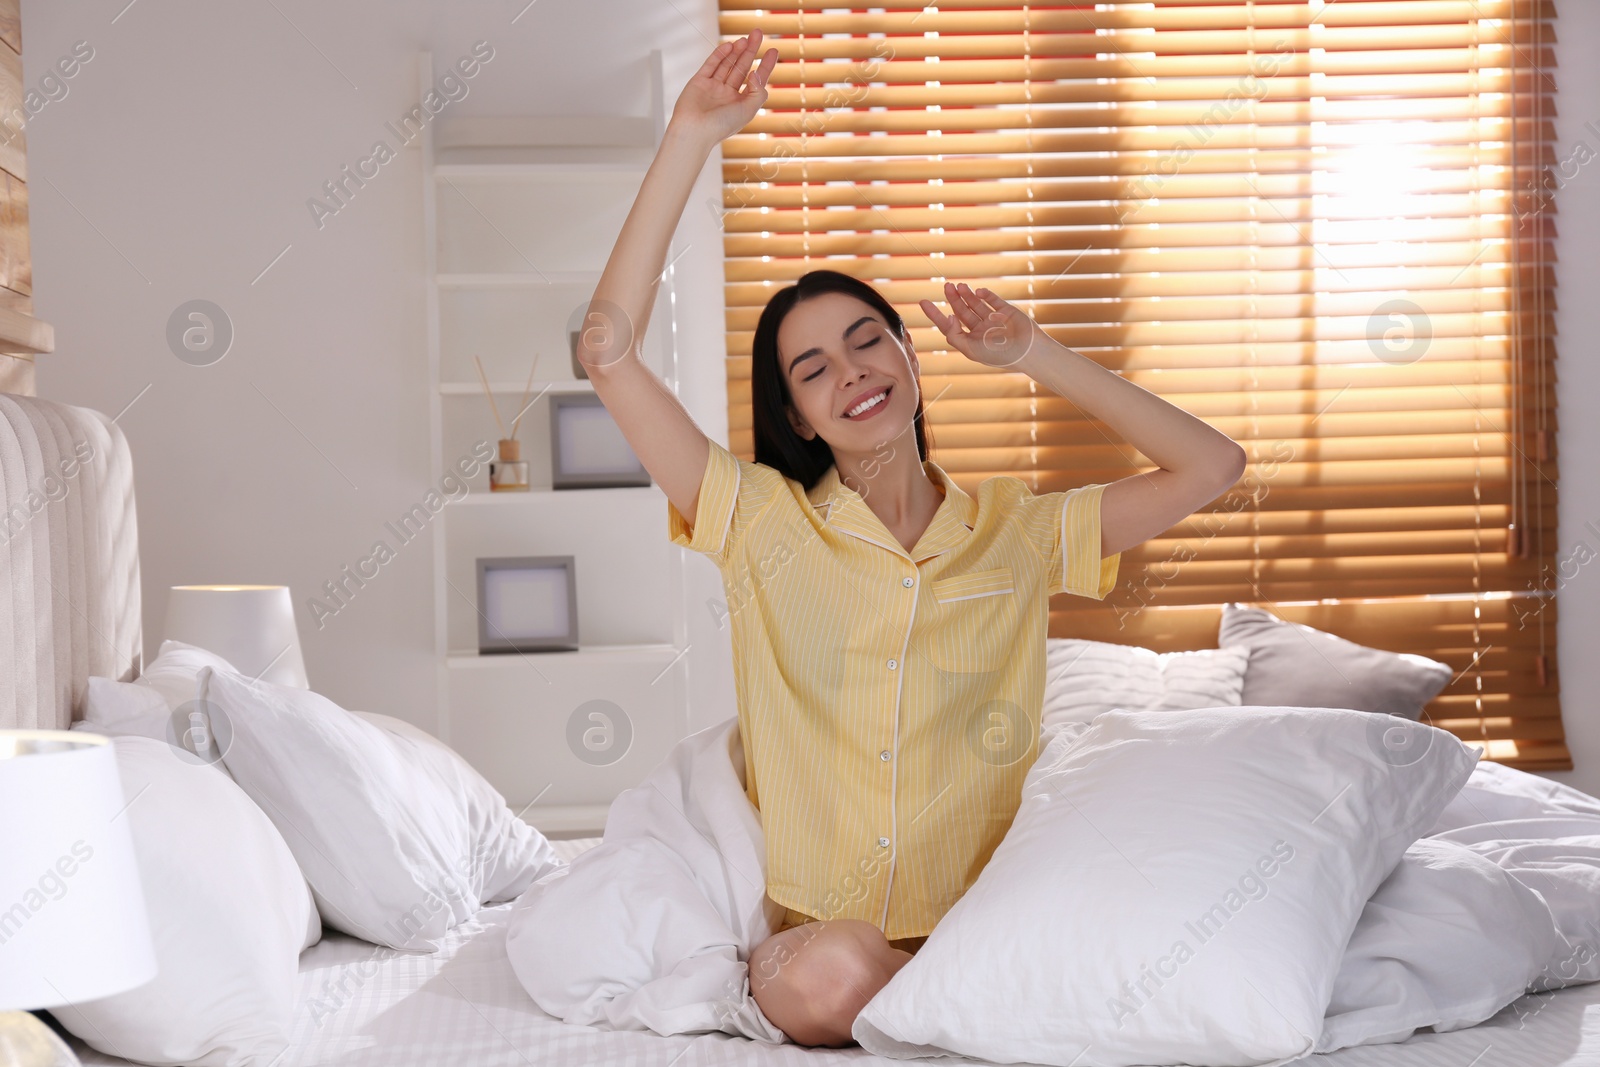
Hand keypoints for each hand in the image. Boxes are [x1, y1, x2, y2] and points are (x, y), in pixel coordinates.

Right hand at [671, 31, 778, 144]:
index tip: (773, 50)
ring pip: (727, 65)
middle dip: (750, 51)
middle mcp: (728, 95)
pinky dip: (720, 55)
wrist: (694, 130)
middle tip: (758, 33)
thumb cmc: (721, 125)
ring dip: (736, 52)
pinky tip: (729, 46)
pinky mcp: (699, 81)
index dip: (766, 65)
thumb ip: (758, 92)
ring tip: (744, 39)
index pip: (756, 81)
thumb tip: (756, 72)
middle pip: (742, 68)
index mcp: (741, 104)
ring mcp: (713, 87)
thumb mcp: (748, 110)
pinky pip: (711, 65)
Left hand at [920, 282, 1039, 368]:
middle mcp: (981, 330)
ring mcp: (994, 320)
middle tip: (946, 286)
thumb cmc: (998, 354)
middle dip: (953, 299)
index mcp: (971, 341)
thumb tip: (948, 317)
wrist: (1027, 351)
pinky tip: (978, 291)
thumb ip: (954, 335)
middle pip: (962, 311)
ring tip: (959, 286)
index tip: (923, 301)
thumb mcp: (970, 349)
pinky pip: (993, 300)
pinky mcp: (1006, 311)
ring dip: (967, 294)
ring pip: (976, 304)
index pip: (949, 326)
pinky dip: (985, 294)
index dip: (935, 314)